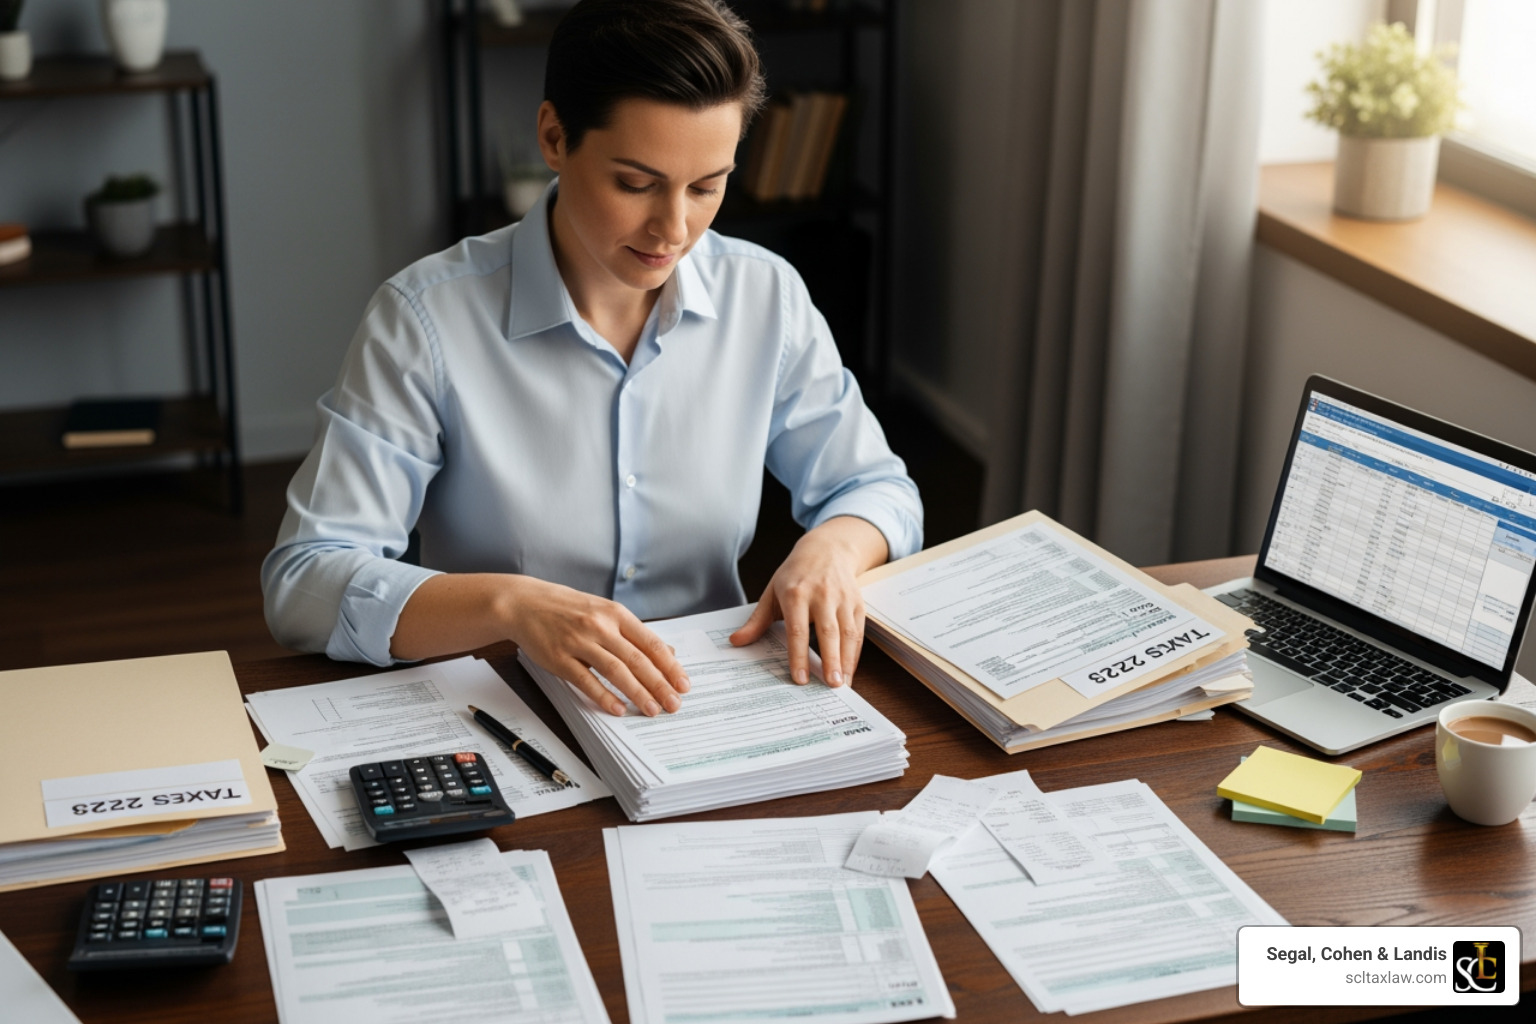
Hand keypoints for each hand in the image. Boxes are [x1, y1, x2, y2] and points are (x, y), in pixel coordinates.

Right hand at [502, 577, 689, 716]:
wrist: (525, 603)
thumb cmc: (568, 608)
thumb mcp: (604, 611)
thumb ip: (633, 633)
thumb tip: (665, 653)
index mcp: (616, 613)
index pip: (651, 643)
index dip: (670, 666)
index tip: (683, 684)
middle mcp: (600, 626)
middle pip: (637, 660)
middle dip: (659, 685)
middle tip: (673, 704)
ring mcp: (579, 641)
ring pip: (616, 670)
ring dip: (637, 693)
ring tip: (652, 710)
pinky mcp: (559, 658)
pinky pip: (586, 680)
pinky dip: (603, 696)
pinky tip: (617, 708)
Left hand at [729, 517, 888, 687]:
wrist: (827, 549)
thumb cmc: (796, 574)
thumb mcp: (772, 592)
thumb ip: (756, 620)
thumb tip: (737, 641)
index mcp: (796, 593)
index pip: (797, 629)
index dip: (799, 655)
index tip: (800, 678)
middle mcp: (822, 595)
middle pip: (828, 632)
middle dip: (831, 660)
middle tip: (830, 685)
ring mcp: (842, 599)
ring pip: (848, 633)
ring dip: (846, 661)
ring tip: (841, 684)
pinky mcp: (857, 604)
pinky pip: (858, 632)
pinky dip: (855, 654)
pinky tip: (848, 671)